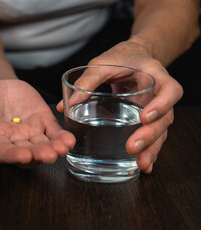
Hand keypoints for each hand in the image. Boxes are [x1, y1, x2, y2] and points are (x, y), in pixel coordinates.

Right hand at [0, 80, 75, 166]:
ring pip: (43, 145)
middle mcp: (12, 141)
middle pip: (26, 152)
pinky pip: (53, 132)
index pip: (1, 151)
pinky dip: (62, 136)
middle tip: (49, 155)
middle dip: (38, 155)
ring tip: (63, 147)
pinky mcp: (42, 122)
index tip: (22, 157)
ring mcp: (29, 133)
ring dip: (54, 148)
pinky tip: (69, 139)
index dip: (11, 156)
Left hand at [57, 40, 182, 173]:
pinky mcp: (147, 119)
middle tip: (132, 147)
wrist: (132, 57)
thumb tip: (66, 105)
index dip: (162, 104)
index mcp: (154, 75)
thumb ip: (87, 81)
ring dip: (152, 148)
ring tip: (141, 164)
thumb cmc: (119, 58)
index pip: (170, 90)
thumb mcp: (101, 64)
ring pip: (161, 131)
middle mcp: (159, 95)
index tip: (145, 117)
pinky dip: (149, 151)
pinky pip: (152, 136)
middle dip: (150, 135)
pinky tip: (143, 165)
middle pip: (166, 117)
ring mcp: (156, 109)